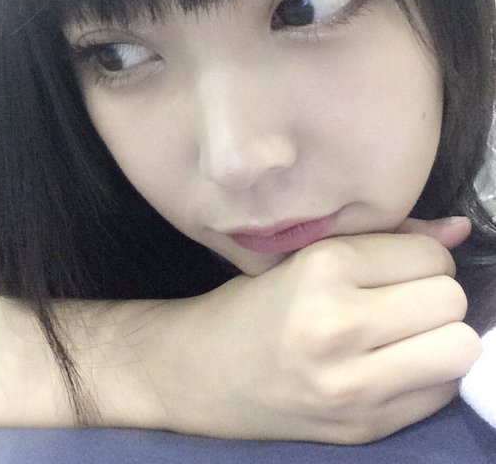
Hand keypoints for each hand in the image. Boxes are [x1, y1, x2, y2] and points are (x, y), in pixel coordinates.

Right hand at [154, 217, 480, 443]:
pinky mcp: (362, 428)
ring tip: (405, 332)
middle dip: (434, 294)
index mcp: (323, 269)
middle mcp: (339, 326)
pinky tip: (391, 366)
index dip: (420, 258)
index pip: (430, 256)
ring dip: (440, 336)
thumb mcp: (308, 257)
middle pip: (450, 300)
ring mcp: (352, 385)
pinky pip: (440, 393)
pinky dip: (427, 375)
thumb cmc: (253, 305)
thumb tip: (459, 230)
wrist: (199, 372)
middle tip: (401, 298)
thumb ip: (387, 240)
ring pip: (459, 347)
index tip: (395, 267)